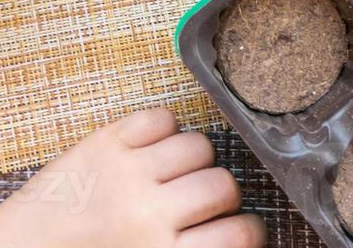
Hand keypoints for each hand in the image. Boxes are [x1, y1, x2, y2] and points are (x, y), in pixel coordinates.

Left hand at [0, 108, 264, 247]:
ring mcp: (126, 172)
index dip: (248, 230)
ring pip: (198, 146)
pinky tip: (152, 148)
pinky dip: (164, 128)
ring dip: (194, 161)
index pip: (240, 235)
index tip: (239, 227)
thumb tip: (231, 238)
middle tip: (199, 202)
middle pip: (223, 185)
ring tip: (175, 173)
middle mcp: (149, 213)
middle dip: (220, 195)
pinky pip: (160, 117)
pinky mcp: (104, 142)